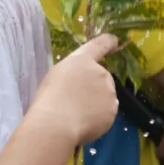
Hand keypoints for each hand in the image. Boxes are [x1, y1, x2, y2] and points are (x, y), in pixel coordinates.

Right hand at [34, 35, 122, 150]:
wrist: (56, 123)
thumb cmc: (49, 98)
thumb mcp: (57, 75)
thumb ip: (74, 73)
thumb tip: (83, 83)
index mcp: (83, 60)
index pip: (100, 45)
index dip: (108, 42)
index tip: (114, 41)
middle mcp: (101, 72)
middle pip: (103, 77)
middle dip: (94, 87)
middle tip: (77, 100)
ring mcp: (109, 92)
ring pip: (106, 96)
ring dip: (97, 102)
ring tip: (78, 114)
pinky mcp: (113, 111)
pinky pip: (106, 113)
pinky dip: (99, 118)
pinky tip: (84, 123)